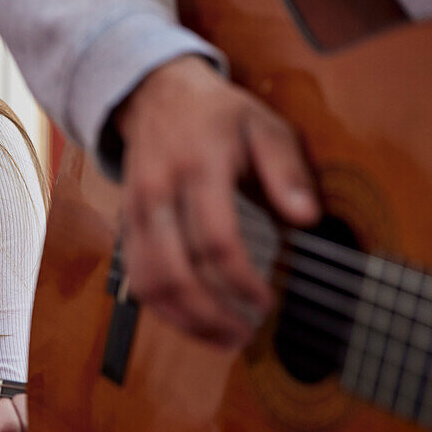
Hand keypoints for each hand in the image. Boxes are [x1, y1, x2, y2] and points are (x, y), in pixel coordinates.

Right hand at [113, 55, 319, 345]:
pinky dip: (161, 307)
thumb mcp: (263, 125)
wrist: (155, 93)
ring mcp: (135, 210)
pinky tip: (191, 320)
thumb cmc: (217, 113)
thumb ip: (287, 170)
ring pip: (147, 282)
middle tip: (244, 335)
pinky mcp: (124, 223)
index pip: (215, 240)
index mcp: (197, 167)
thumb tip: (306, 218)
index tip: (268, 301)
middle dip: (210, 314)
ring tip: (220, 338)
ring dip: (182, 320)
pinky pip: (135, 276)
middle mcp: (158, 192)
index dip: (242, 281)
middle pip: (174, 271)